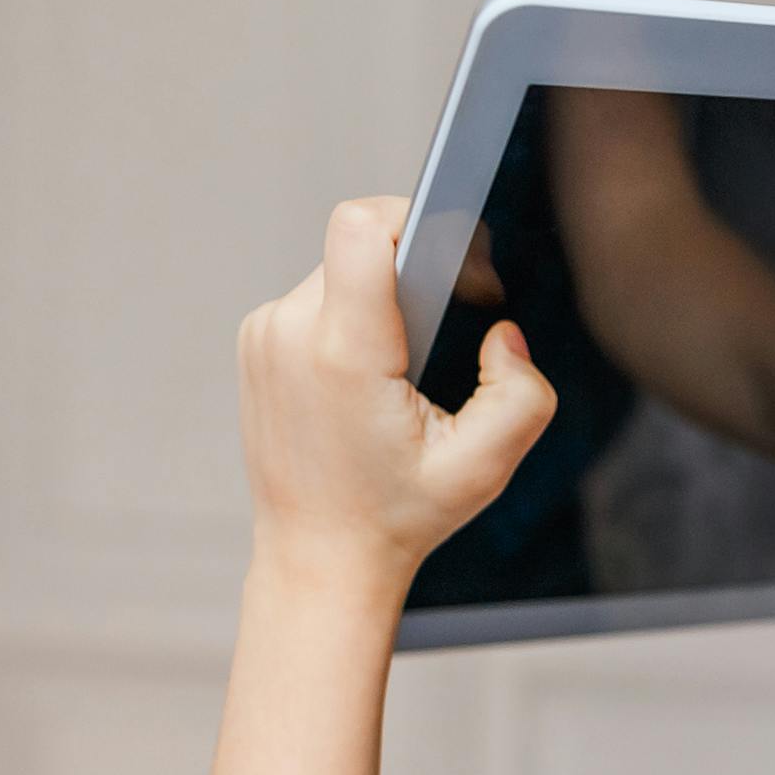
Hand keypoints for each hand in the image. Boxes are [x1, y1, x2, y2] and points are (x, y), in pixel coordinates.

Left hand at [239, 197, 556, 586]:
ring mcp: (263, 336)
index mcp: (344, 353)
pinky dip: (345, 322)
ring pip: (336, 272)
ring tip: (398, 368)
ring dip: (376, 301)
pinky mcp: (254, 342)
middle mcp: (290, 333)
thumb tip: (502, 336)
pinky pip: (311, 299)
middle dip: (410, 275)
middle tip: (441, 333)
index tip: (450, 256)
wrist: (319, 557)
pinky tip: (363, 379)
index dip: (413, 218)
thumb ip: (520, 395)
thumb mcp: (483, 469)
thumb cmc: (398, 516)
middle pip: (360, 247)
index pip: (362, 227)